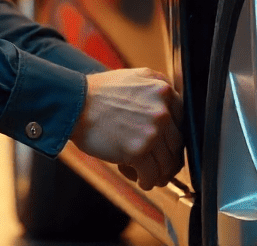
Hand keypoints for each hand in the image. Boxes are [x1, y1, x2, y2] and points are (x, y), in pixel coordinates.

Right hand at [69, 68, 184, 189]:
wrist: (74, 103)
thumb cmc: (100, 92)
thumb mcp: (136, 76)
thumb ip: (157, 85)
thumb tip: (171, 105)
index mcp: (163, 91)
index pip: (181, 121)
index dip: (174, 138)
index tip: (168, 148)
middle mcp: (162, 110)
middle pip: (176, 145)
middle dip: (170, 160)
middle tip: (164, 169)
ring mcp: (151, 131)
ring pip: (167, 163)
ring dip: (161, 174)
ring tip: (153, 178)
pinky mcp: (138, 150)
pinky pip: (151, 174)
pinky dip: (148, 181)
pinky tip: (142, 181)